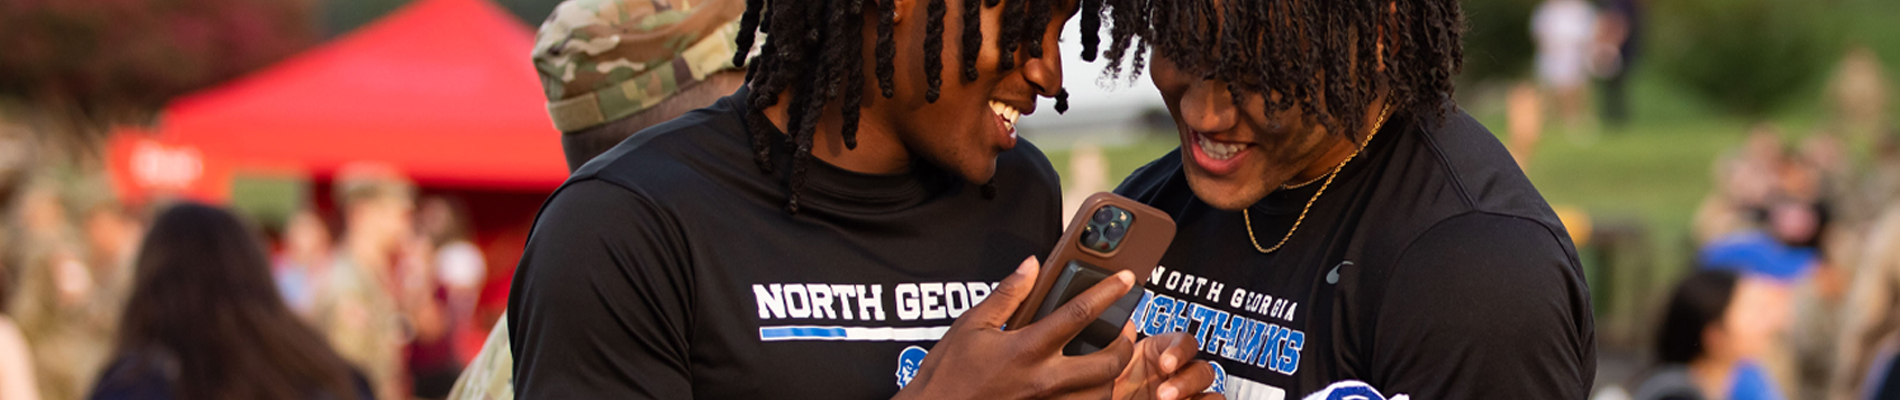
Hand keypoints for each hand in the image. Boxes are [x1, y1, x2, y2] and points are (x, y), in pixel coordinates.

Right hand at [894, 256, 1138, 399]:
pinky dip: (1093, 396)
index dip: (1108, 293)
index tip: (1126, 280)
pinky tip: (1089, 384)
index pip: (1079, 314)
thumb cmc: (947, 374)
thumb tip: (1031, 266)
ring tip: (1110, 357)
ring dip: (1113, 374)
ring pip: (1102, 394)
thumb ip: (1007, 295)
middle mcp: (1043, 379)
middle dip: (1125, 343)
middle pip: (1107, 363)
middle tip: (1125, 328)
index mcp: (1026, 349)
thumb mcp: (971, 325)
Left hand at [1112, 330, 1222, 399]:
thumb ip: (1118, 350)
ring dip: (1199, 399)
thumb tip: (1127, 325)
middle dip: (1186, 382)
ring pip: (1212, 394)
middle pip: (1204, 370)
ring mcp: (1185, 396)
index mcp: (1159, 355)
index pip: (1185, 342)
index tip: (1165, 363)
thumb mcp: (1107, 370)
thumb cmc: (1104, 391)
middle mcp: (1177, 376)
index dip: (1180, 350)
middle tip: (1163, 395)